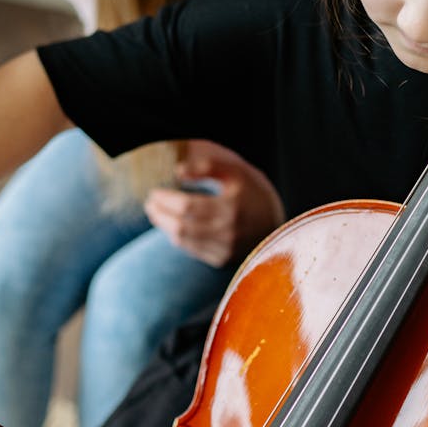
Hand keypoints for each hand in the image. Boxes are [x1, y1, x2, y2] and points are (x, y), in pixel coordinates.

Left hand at [143, 150, 283, 266]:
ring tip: (156, 213)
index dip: (165, 199)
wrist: (278, 223)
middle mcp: (228, 232)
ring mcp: (225, 249)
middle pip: (180, 226)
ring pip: (182, 240)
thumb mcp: (234, 171)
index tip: (153, 191)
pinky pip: (191, 250)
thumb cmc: (252, 191)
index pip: (186, 206)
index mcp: (230, 207)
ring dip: (165, 226)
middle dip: (159, 213)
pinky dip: (177, 237)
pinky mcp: (222, 260)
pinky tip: (172, 226)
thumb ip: (207, 166)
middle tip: (149, 202)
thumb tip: (177, 171)